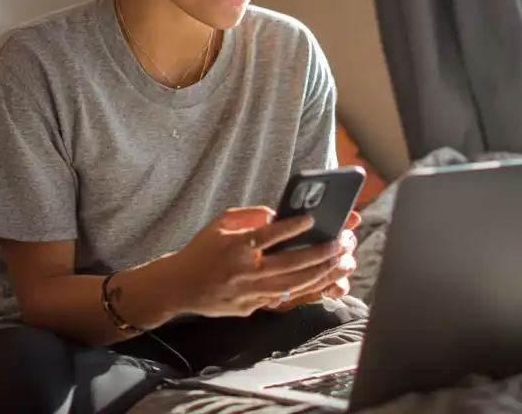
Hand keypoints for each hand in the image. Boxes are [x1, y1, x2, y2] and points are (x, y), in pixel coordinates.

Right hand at [168, 207, 346, 317]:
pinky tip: (322, 279)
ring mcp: (249, 292)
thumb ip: (248, 215)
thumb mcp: (219, 224)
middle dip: (319, 253)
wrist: (180, 286)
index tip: (312, 219)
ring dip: (320, 273)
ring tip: (340, 262)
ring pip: (293, 284)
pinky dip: (305, 288)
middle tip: (340, 243)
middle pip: (290, 263)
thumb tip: (277, 214)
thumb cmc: (201, 251)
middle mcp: (244, 271)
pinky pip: (283, 297)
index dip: (293, 227)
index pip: (270, 235)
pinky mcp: (251, 307)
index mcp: (236, 247)